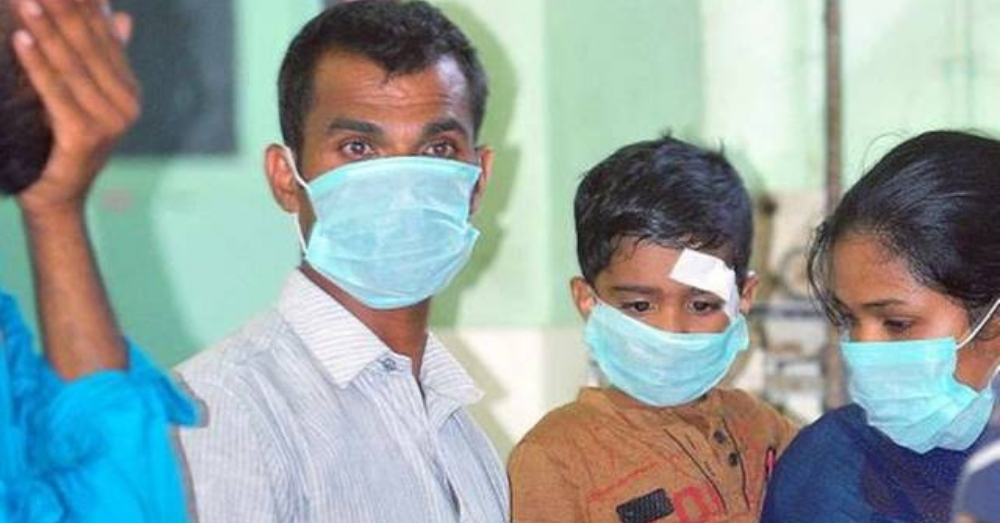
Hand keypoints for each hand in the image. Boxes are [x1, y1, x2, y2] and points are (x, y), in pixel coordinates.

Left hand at [11, 0, 138, 216]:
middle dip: (62, 9)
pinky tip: (20, 39)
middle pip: (89, 47)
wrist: (56, 196)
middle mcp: (127, 105)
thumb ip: (101, 58)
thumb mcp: (82, 96)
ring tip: (25, 1)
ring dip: (45, 30)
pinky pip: (55, 91)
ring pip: (71, 66)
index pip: (103, 37)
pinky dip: (36, 63)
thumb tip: (120, 15)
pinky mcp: (87, 135)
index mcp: (129, 91)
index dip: (83, 5)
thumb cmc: (61, 143)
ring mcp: (111, 122)